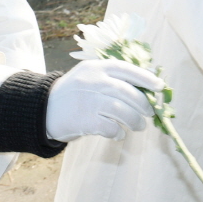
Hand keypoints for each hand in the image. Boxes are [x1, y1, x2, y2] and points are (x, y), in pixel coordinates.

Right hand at [45, 59, 162, 141]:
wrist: (42, 109)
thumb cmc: (74, 93)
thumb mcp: (89, 76)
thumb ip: (113, 78)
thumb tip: (146, 88)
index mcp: (97, 67)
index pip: (128, 69)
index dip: (147, 78)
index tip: (160, 87)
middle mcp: (94, 81)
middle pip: (128, 93)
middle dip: (144, 105)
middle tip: (149, 114)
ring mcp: (89, 100)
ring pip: (123, 111)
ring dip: (135, 121)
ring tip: (138, 127)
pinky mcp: (84, 120)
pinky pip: (111, 127)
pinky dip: (118, 132)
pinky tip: (119, 134)